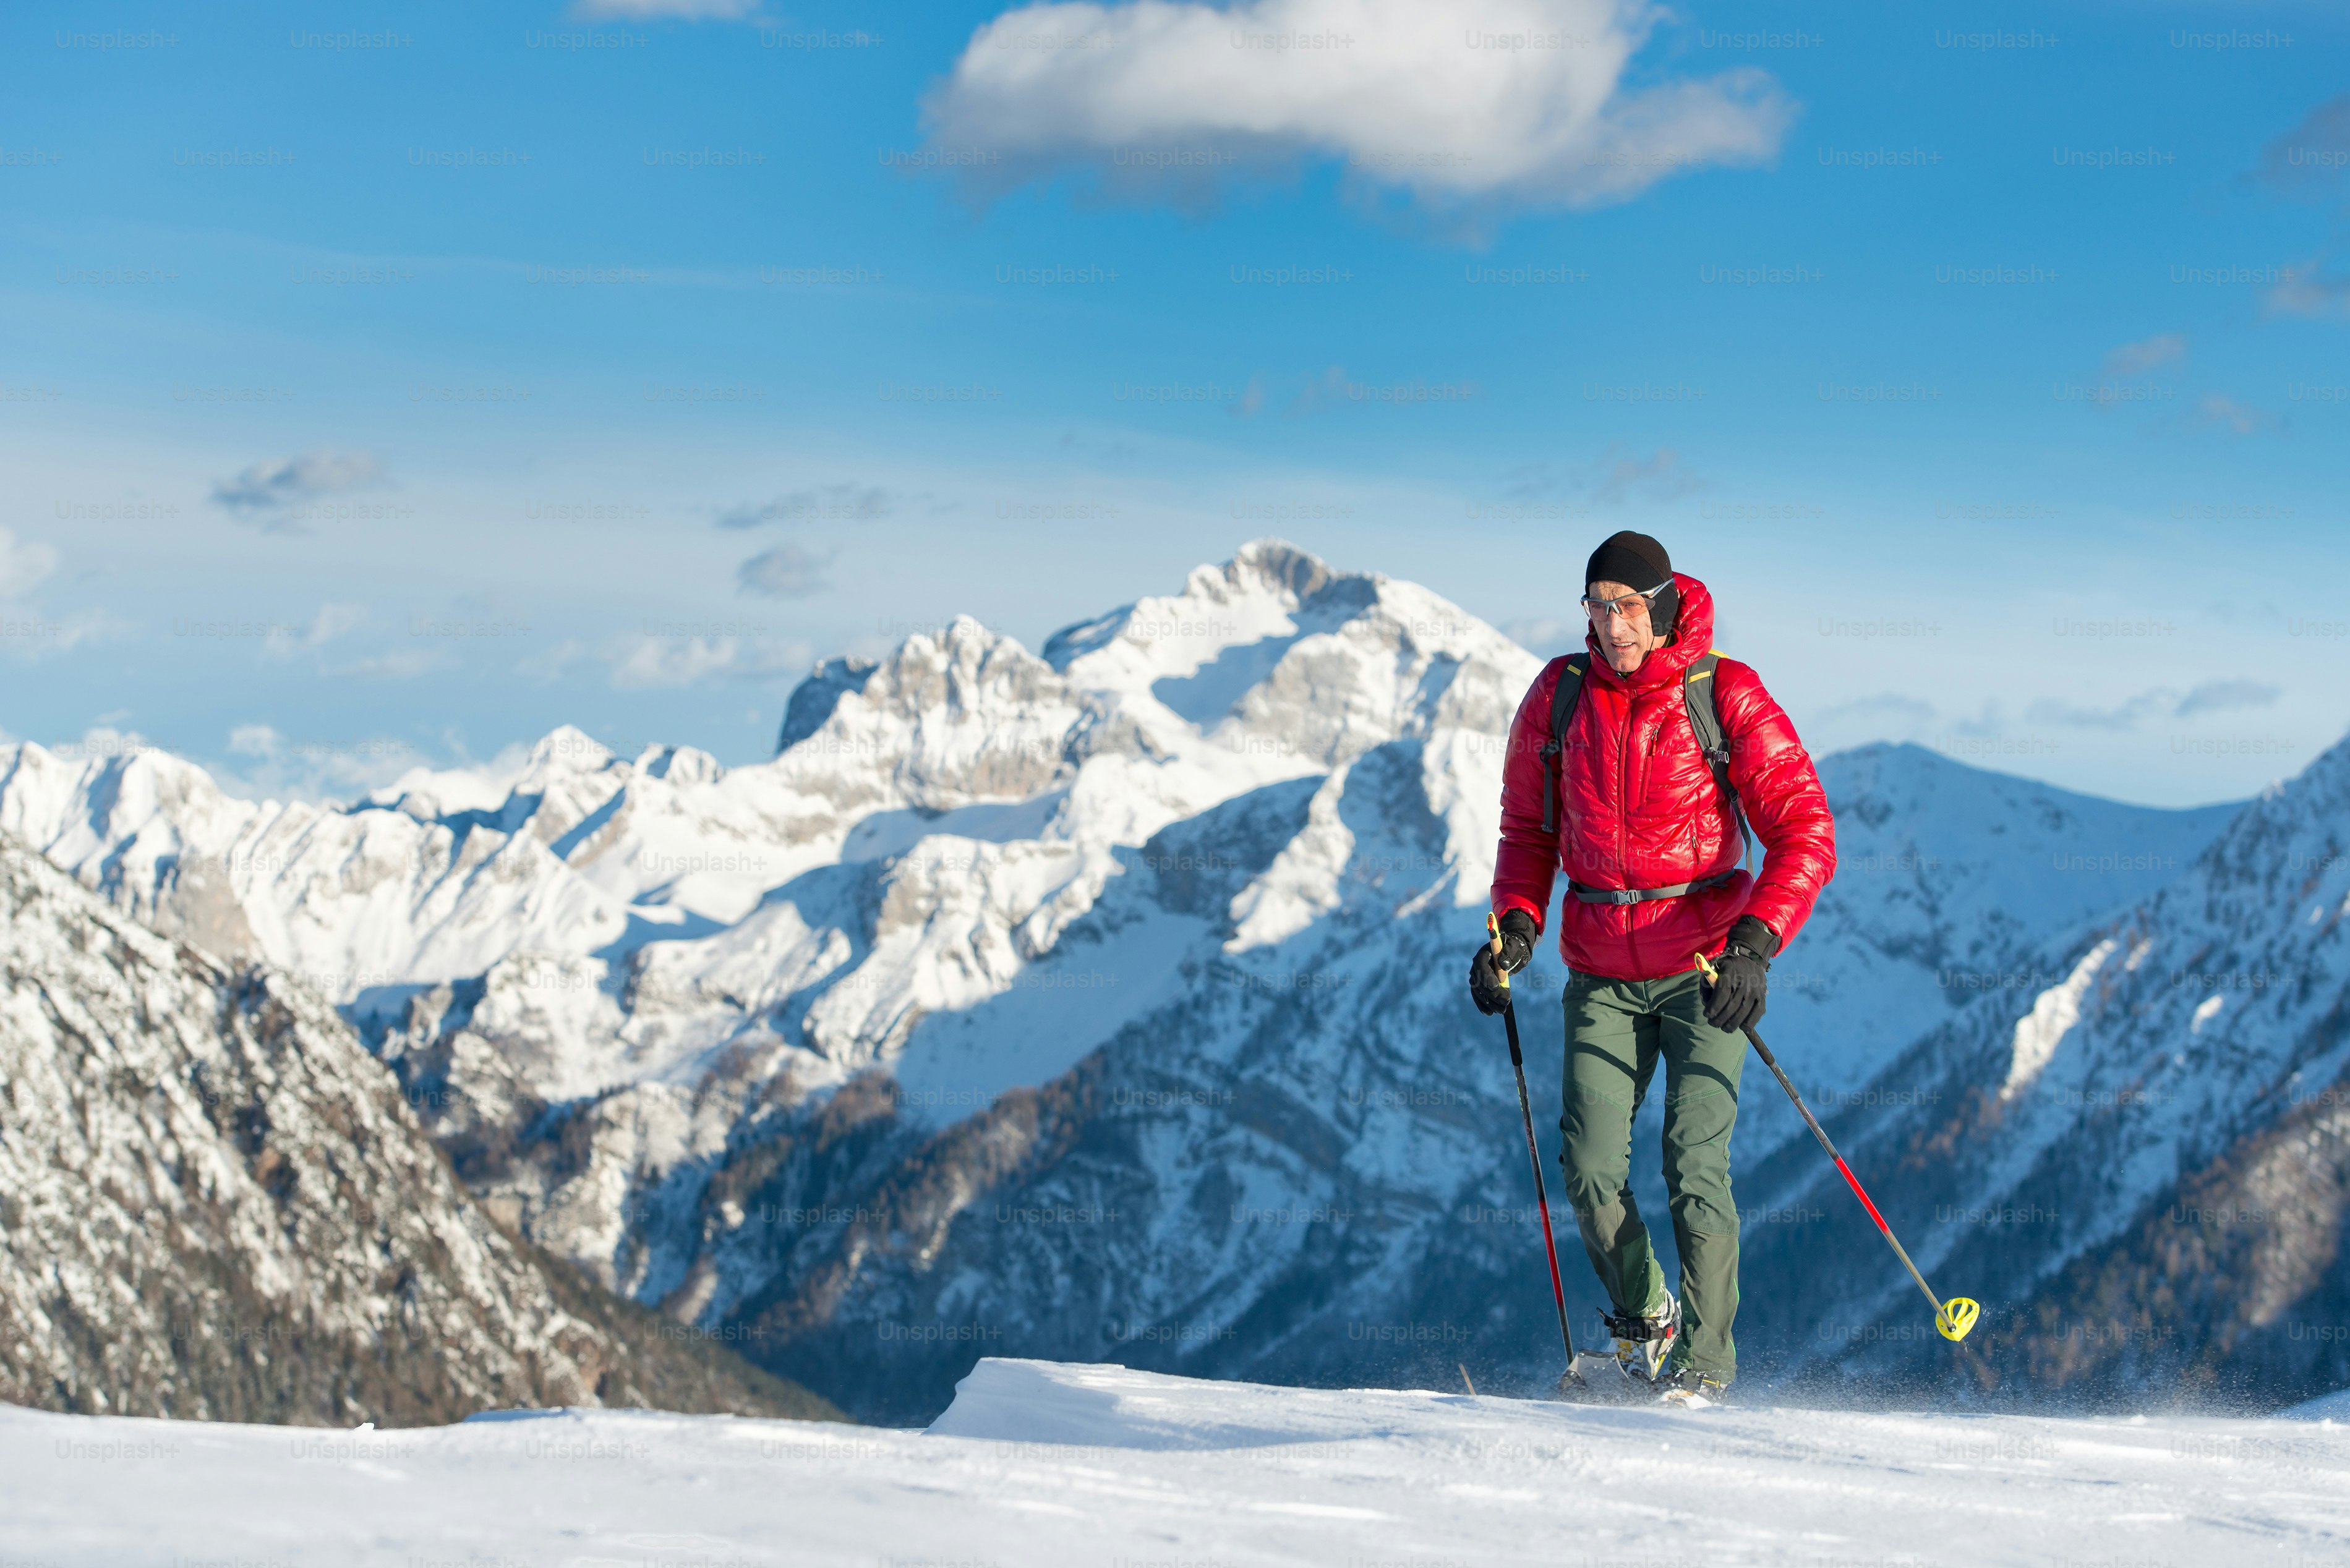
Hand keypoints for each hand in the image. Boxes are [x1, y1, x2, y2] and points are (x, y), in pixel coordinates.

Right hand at [1469, 909, 1538, 1015]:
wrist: (1509, 954)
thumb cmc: (1512, 949)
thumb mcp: (1514, 947)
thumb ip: (1509, 953)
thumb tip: (1503, 964)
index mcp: (1483, 955)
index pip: (1481, 966)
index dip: (1487, 977)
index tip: (1496, 987)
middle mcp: (1476, 967)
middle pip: (1480, 982)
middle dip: (1493, 994)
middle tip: (1506, 1001)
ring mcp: (1476, 978)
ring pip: (1479, 992)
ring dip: (1490, 1003)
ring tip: (1502, 1010)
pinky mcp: (1480, 986)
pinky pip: (1479, 997)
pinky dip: (1483, 1006)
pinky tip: (1490, 1013)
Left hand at [1702, 915, 1777, 1033]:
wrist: (1750, 958)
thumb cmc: (1727, 966)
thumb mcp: (1714, 967)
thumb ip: (1707, 983)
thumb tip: (1706, 1002)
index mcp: (1730, 973)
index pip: (1722, 994)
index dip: (1714, 1007)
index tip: (1707, 1014)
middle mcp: (1744, 983)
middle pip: (1731, 1006)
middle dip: (1719, 1019)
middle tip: (1712, 1023)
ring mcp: (1755, 991)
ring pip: (1743, 1013)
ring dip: (1731, 1025)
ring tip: (1724, 1027)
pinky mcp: (1762, 997)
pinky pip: (1757, 1014)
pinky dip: (1749, 1023)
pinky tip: (1741, 1027)